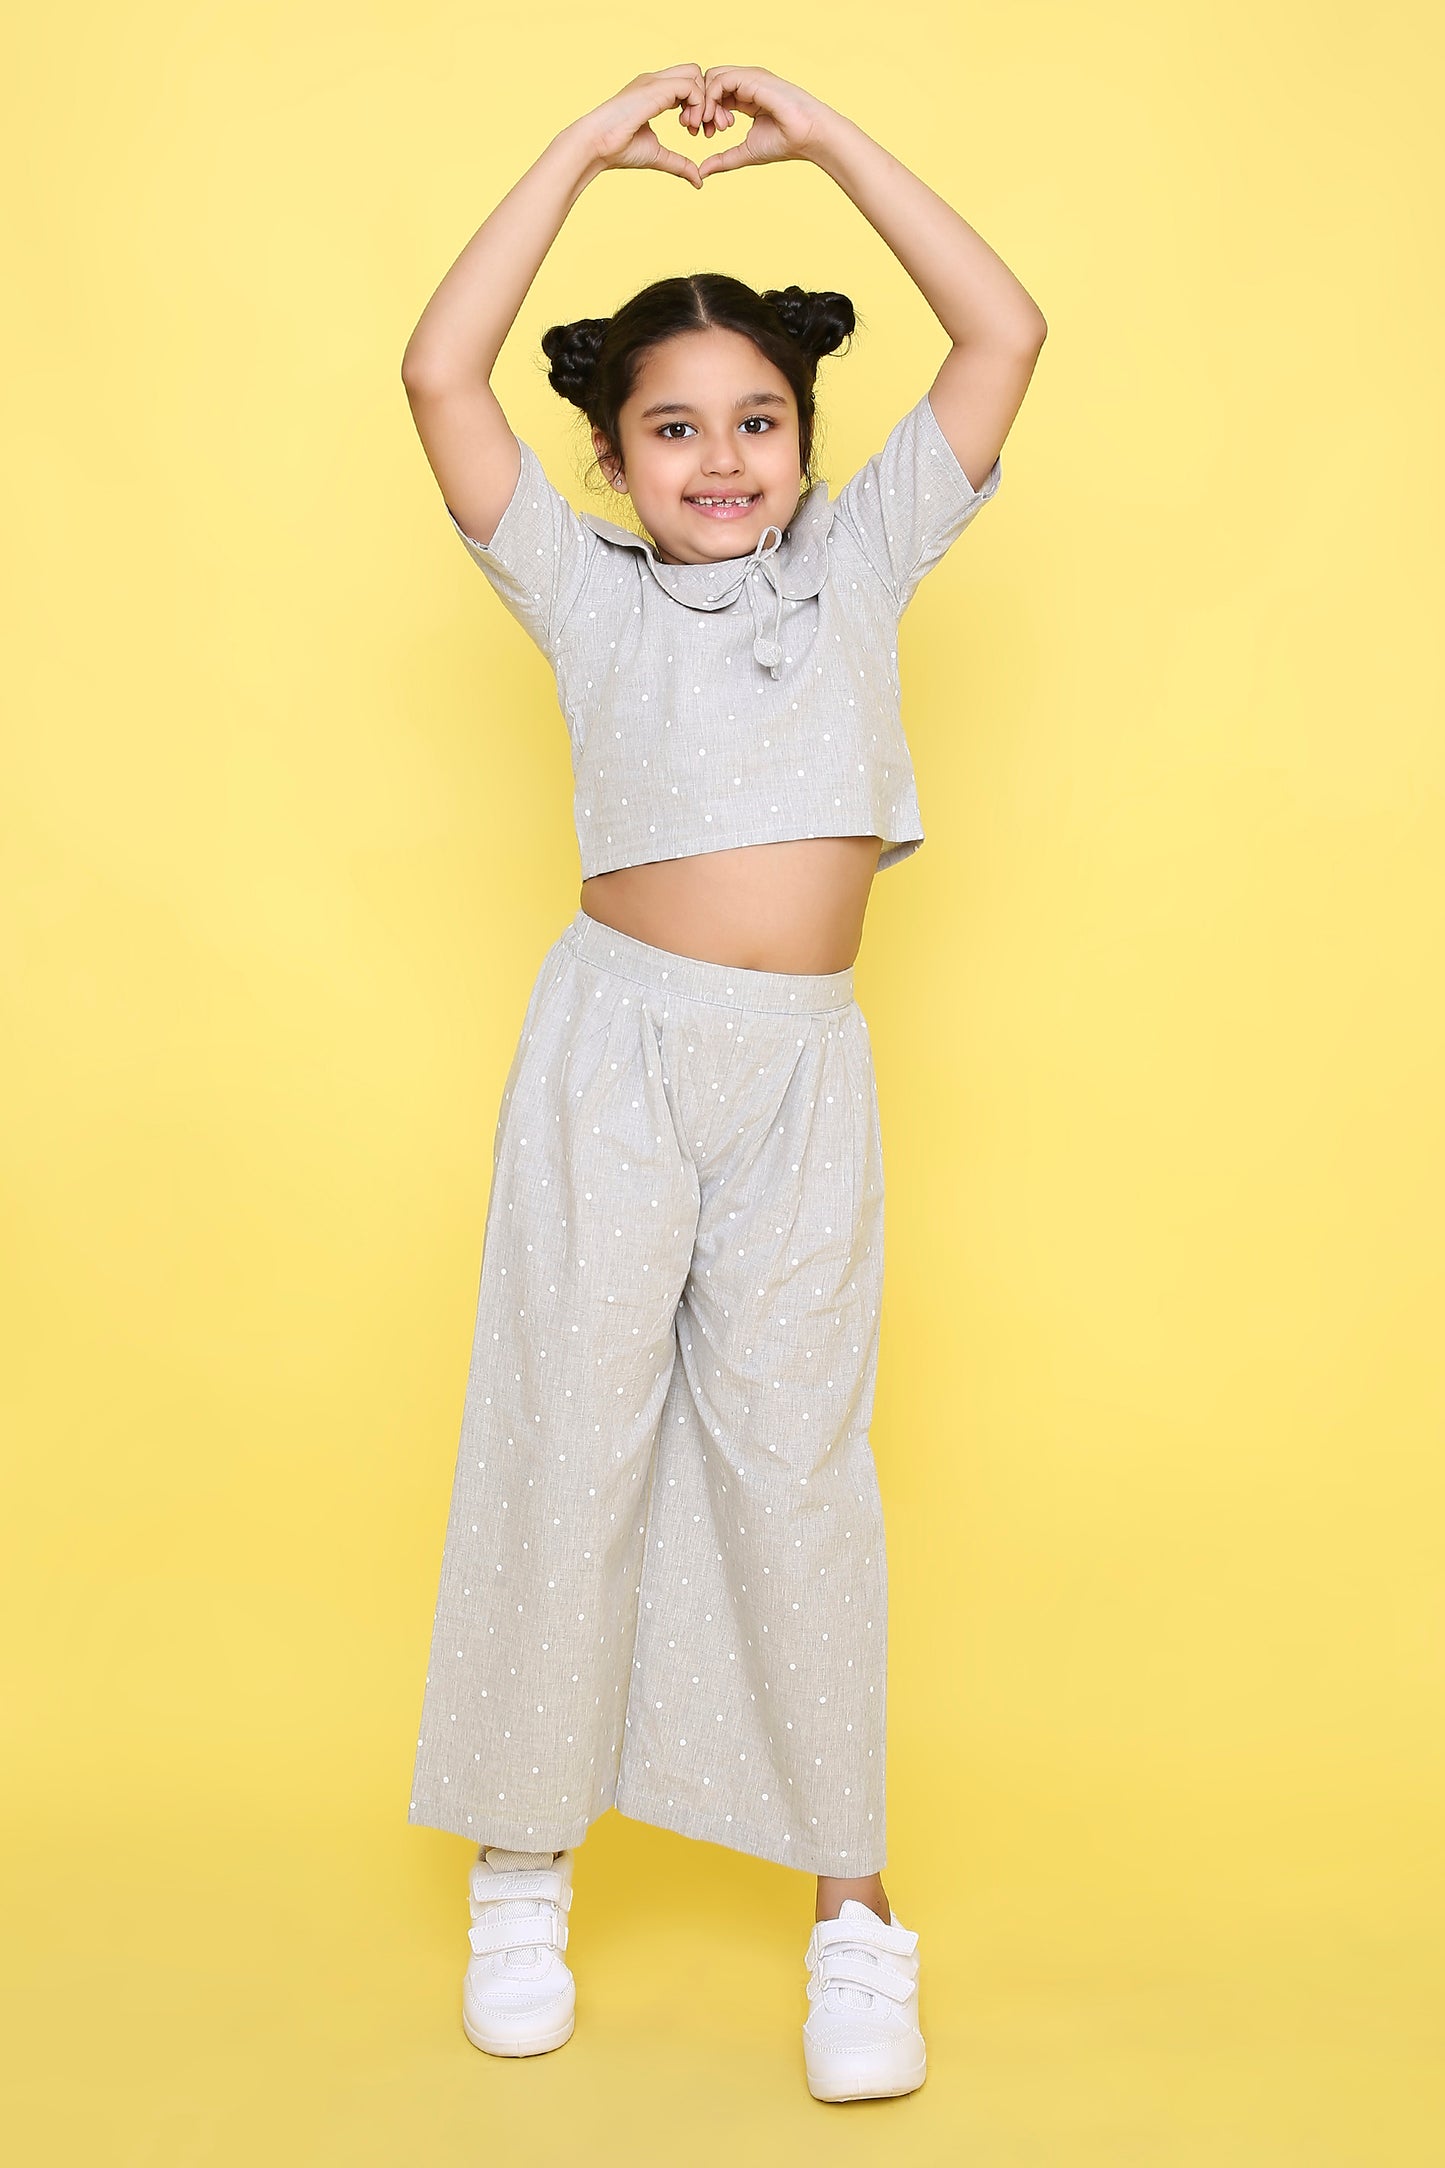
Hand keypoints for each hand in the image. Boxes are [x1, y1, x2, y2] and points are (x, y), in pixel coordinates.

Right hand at [579, 65, 714, 188]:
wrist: (596, 145)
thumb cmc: (618, 150)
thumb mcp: (657, 156)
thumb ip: (679, 163)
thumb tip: (699, 181)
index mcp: (654, 93)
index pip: (688, 84)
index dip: (699, 106)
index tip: (696, 132)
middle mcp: (655, 82)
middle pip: (694, 73)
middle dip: (706, 99)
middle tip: (700, 128)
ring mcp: (654, 82)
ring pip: (695, 74)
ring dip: (702, 102)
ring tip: (692, 129)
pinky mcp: (654, 88)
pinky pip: (689, 85)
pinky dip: (697, 105)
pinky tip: (688, 126)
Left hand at [685, 66, 830, 176]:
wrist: (807, 136)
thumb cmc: (784, 143)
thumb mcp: (745, 153)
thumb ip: (723, 159)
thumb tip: (701, 171)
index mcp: (744, 97)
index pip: (713, 95)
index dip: (702, 113)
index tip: (702, 134)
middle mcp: (745, 83)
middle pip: (708, 83)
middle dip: (699, 106)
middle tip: (700, 131)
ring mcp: (749, 78)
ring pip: (711, 78)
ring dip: (704, 104)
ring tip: (710, 128)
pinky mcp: (751, 78)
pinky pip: (720, 80)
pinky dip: (711, 99)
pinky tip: (717, 121)